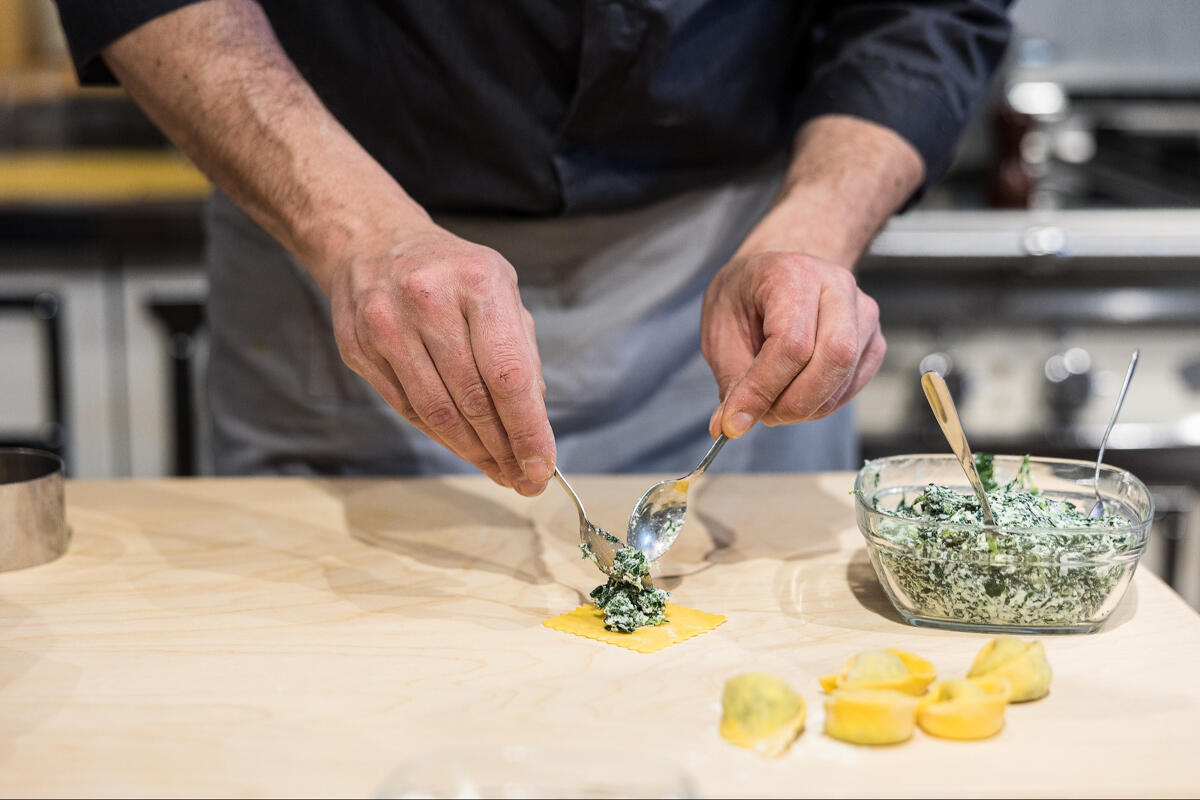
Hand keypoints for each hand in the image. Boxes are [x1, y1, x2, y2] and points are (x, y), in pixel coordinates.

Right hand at [326, 224, 554, 494]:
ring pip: (437, 412)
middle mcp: (429, 301)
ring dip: (473, 452)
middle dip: (504, 449)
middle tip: (525, 478)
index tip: (543, 465)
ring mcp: (387, 324)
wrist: (372, 240)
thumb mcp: (499, 289)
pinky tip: (464, 448)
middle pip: (473, 400)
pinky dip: (441, 436)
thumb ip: (520, 351)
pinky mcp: (359, 348)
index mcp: (478, 282)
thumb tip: (535, 421)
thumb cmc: (451, 271)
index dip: (528, 429)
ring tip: (499, 470)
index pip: (508, 375)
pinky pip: (407, 409)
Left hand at [701, 251, 884, 438]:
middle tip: (761, 416)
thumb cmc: (745, 298)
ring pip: (844, 376)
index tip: (734, 420)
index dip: (763, 389)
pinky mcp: (873, 339)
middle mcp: (837, 286)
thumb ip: (732, 379)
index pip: (792, 343)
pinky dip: (821, 403)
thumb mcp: (720, 330)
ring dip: (805, 406)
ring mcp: (863, 312)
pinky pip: (852, 385)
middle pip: (834, 357)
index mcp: (793, 273)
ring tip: (772, 402)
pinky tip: (795, 394)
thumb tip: (731, 427)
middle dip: (793, 402)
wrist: (776, 274)